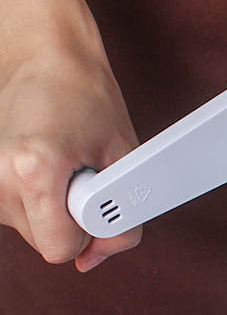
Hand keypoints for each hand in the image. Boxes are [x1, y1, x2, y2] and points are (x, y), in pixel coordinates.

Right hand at [0, 0, 141, 271]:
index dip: (89, 229)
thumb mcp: (123, 155)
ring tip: (61, 158)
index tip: (95, 190)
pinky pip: (15, 210)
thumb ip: (122, 217)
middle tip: (81, 167)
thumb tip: (94, 259)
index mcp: (32, 170)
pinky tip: (42, 161)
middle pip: (44, 242)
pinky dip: (34, 196)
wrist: (45, 56)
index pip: (60, 249)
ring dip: (53, 205)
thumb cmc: (86, 96)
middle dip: (72, 217)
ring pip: (29, 228)